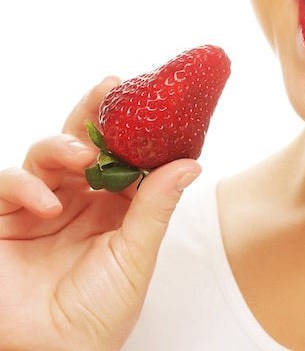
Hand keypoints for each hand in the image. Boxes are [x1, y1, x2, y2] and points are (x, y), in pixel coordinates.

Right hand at [0, 78, 201, 350]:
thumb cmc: (98, 314)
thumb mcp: (136, 256)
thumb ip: (156, 206)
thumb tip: (190, 162)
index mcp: (113, 204)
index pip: (122, 154)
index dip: (132, 128)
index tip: (149, 98)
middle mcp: (77, 198)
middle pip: (84, 141)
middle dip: (94, 112)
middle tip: (110, 87)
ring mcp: (39, 205)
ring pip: (47, 152)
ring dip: (65, 145)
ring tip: (84, 155)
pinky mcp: (3, 218)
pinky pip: (9, 183)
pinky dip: (27, 185)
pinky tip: (50, 204)